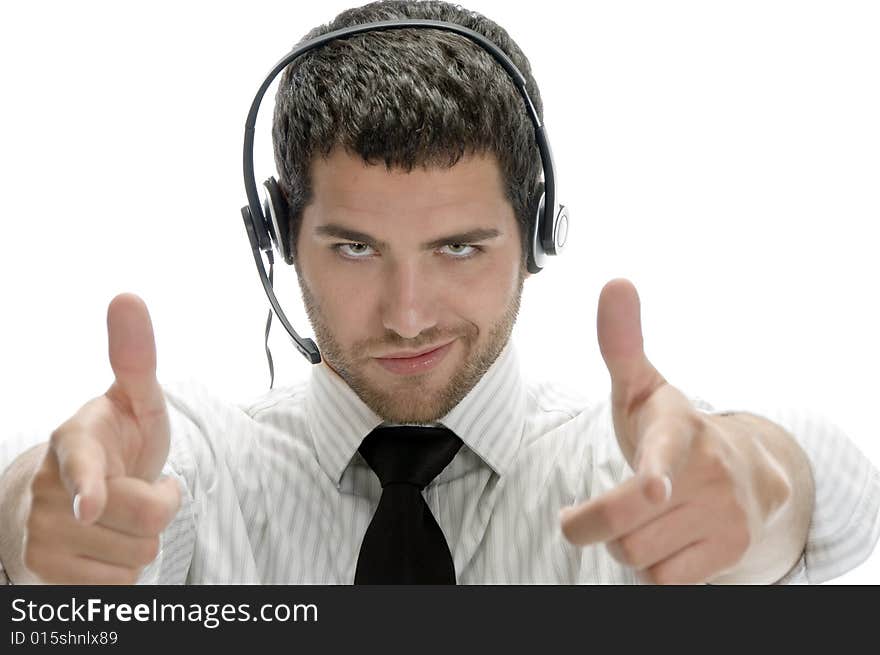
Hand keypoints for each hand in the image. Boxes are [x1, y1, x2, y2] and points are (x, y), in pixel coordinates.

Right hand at [23, 293, 179, 583]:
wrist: (65, 498)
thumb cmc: (113, 442)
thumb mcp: (131, 401)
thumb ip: (134, 357)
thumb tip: (128, 295)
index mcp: (72, 443)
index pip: (81, 467)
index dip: (90, 486)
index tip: (90, 503)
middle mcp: (46, 492)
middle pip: (145, 520)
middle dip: (158, 506)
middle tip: (140, 488)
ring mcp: (41, 538)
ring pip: (136, 559)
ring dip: (140, 541)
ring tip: (121, 517)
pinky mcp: (44, 577)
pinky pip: (118, 587)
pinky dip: (122, 570)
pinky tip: (106, 547)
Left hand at [559, 279, 790, 583]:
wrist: (750, 473)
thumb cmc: (674, 429)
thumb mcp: (645, 388)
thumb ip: (621, 343)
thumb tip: (615, 281)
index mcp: (679, 429)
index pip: (664, 451)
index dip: (655, 471)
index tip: (653, 487)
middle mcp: (709, 473)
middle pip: (621, 525)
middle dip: (590, 526)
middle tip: (581, 518)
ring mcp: (727, 516)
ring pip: (639, 559)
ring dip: (626, 546)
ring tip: (643, 520)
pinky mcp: (733, 552)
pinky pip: (664, 582)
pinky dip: (653, 570)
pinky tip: (667, 542)